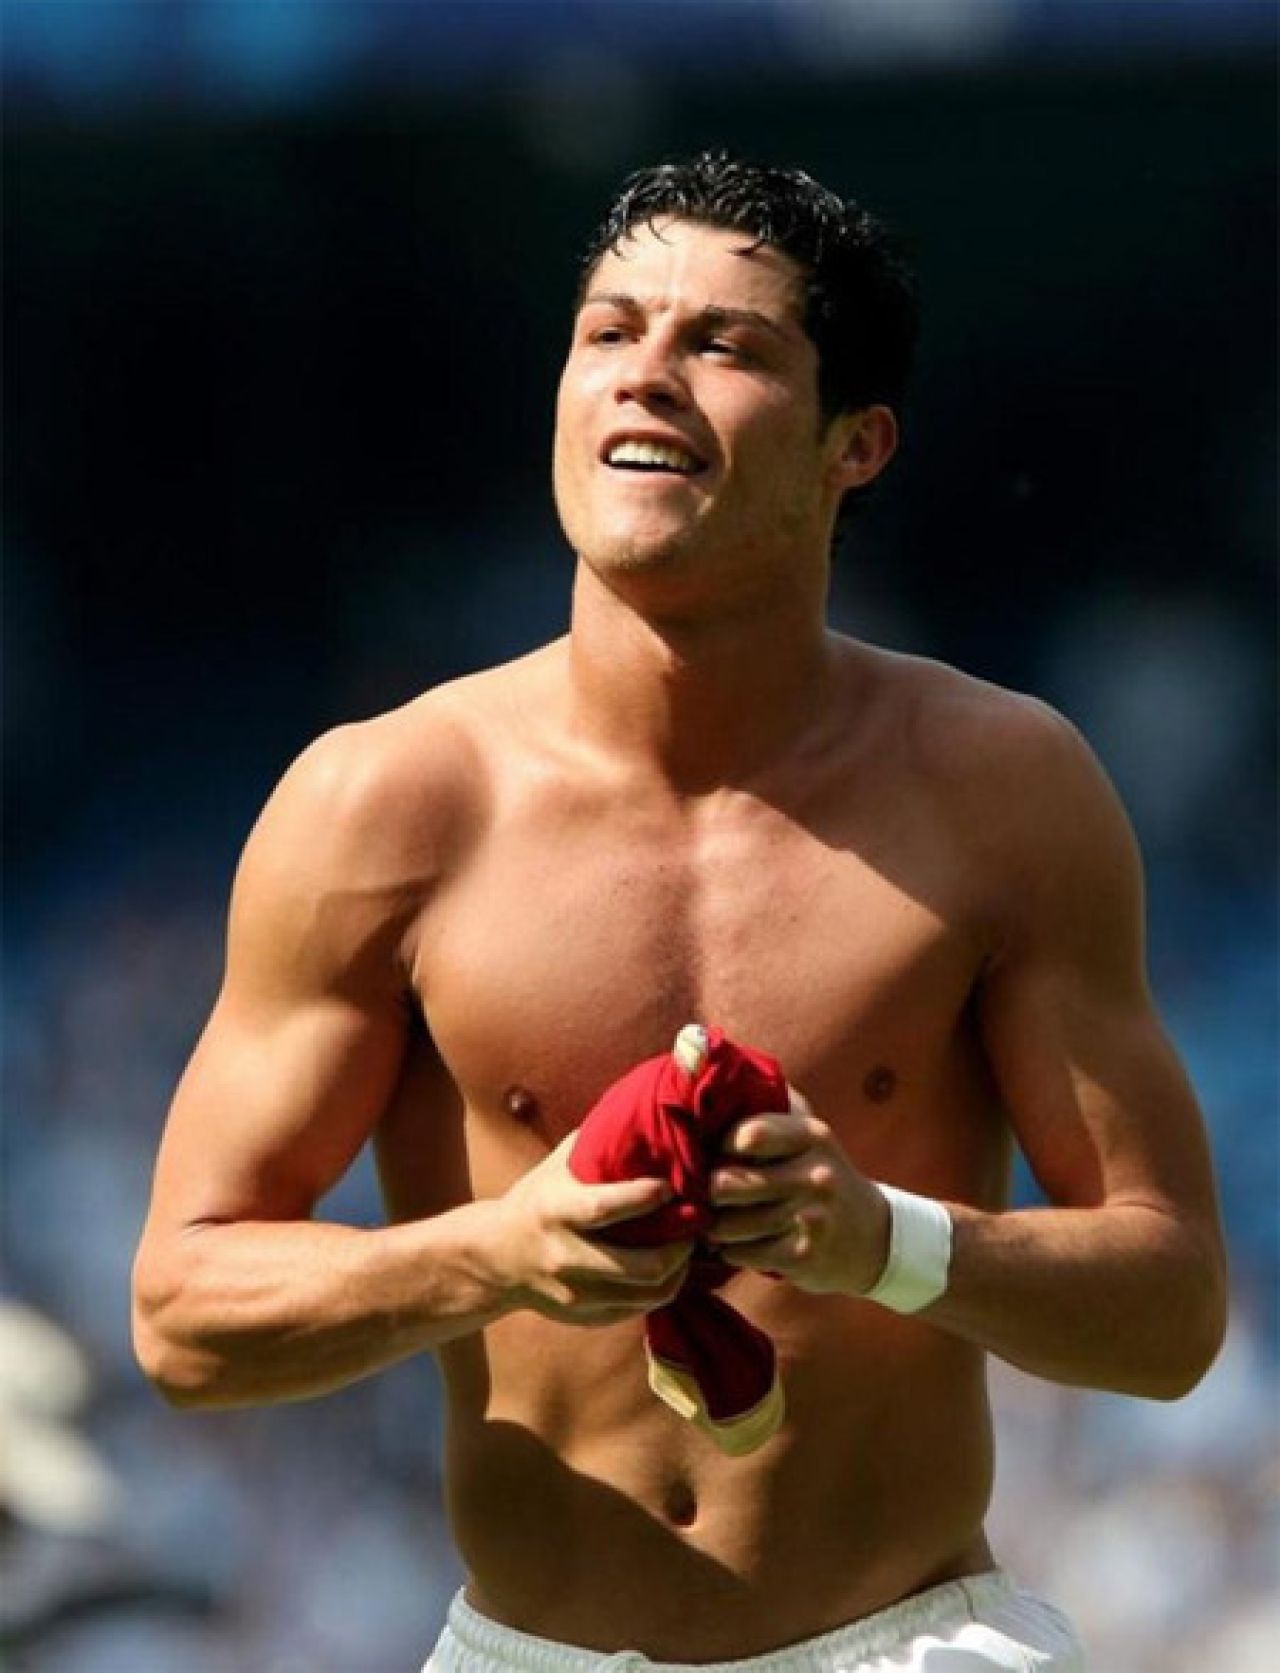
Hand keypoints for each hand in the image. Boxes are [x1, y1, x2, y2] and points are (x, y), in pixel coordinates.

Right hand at [481, 1134, 693, 1326]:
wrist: (494, 1257)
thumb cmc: (537, 1199)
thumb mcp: (557, 1166)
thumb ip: (598, 1143)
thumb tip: (646, 1111)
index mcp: (555, 1211)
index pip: (605, 1208)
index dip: (643, 1199)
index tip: (672, 1186)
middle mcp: (564, 1256)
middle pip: (639, 1266)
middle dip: (680, 1247)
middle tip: (697, 1223)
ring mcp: (574, 1294)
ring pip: (647, 1294)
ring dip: (679, 1270)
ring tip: (689, 1246)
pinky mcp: (584, 1317)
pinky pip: (638, 1309)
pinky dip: (661, 1289)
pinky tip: (670, 1268)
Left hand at [706, 1089, 890, 1295]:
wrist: (871, 1234)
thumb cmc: (819, 1172)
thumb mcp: (806, 1132)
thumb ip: (769, 1101)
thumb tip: (710, 1061)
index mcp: (812, 1136)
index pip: (747, 1135)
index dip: (721, 1145)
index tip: (720, 1153)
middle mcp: (815, 1175)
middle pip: (726, 1183)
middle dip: (709, 1190)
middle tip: (710, 1192)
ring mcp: (810, 1217)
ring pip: (728, 1224)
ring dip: (715, 1225)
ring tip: (721, 1219)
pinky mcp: (802, 1256)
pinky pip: (740, 1252)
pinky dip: (731, 1249)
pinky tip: (741, 1241)